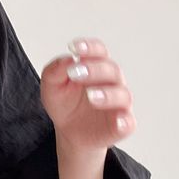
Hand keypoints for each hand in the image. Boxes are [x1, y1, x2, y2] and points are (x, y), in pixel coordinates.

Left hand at [40, 36, 136, 152]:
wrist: (68, 132)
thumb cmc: (64, 103)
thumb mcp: (51, 87)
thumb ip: (54, 71)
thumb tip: (67, 59)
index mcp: (95, 68)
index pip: (98, 52)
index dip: (89, 48)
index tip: (74, 47)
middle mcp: (111, 82)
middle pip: (111, 70)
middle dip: (94, 70)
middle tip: (75, 72)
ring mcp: (118, 104)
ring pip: (122, 95)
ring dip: (107, 94)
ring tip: (90, 96)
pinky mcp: (121, 125)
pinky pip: (128, 122)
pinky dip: (124, 121)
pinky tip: (117, 120)